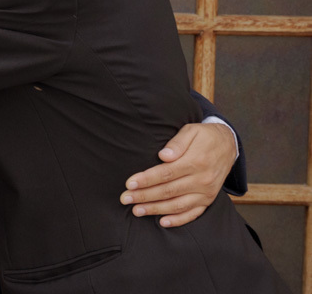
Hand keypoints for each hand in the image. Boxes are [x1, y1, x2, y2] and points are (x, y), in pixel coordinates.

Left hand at [120, 122, 236, 226]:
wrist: (229, 145)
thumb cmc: (204, 136)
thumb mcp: (192, 131)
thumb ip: (177, 143)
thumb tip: (163, 155)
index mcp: (196, 162)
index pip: (166, 173)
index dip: (146, 180)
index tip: (129, 183)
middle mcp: (202, 180)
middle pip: (168, 191)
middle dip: (144, 196)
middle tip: (125, 199)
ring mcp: (206, 192)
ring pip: (177, 205)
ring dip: (156, 209)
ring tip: (136, 210)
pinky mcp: (208, 200)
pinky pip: (193, 213)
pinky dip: (178, 220)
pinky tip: (162, 222)